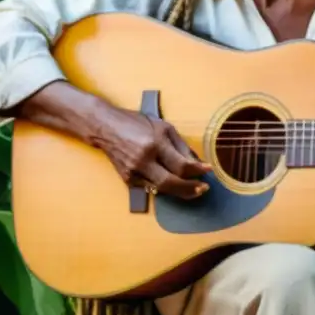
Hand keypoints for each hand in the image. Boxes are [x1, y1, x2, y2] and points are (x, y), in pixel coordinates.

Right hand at [92, 103, 210, 199]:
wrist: (106, 128)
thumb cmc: (137, 123)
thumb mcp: (163, 126)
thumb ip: (181, 146)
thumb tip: (197, 162)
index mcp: (154, 143)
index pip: (181, 164)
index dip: (198, 170)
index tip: (209, 170)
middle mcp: (143, 160)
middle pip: (171, 182)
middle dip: (190, 188)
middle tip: (204, 188)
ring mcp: (133, 172)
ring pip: (161, 189)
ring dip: (180, 192)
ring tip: (194, 190)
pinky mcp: (127, 180)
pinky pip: (150, 187)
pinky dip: (164, 188)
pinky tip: (174, 185)